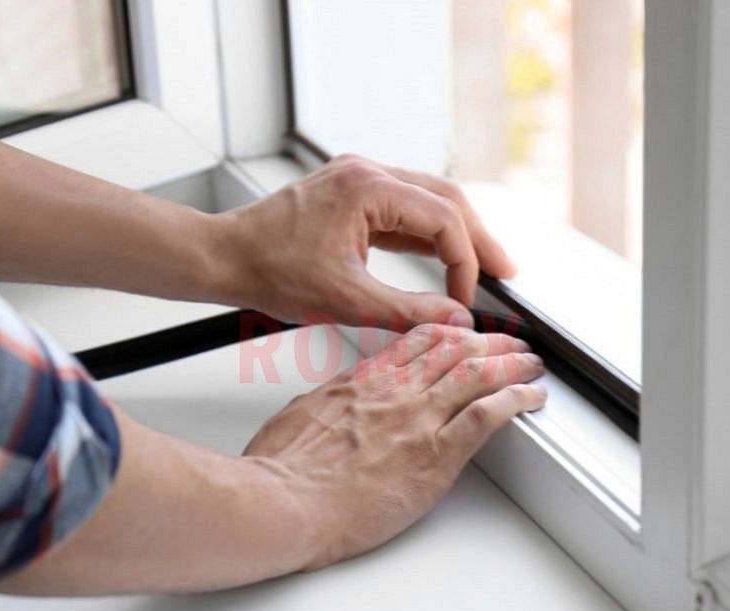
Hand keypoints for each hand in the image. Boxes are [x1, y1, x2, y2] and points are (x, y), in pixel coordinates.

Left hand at [220, 154, 515, 329]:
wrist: (224, 257)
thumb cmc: (269, 271)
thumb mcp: (345, 300)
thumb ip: (408, 310)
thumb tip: (455, 319)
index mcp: (367, 188)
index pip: (443, 219)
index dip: (465, 262)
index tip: (467, 299)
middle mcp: (367, 172)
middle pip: (445, 199)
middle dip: (477, 238)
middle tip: (505, 270)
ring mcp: (358, 179)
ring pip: (427, 200)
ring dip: (455, 234)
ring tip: (483, 265)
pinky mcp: (351, 193)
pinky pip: (402, 208)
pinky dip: (426, 233)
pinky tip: (441, 256)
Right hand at [242, 323, 545, 568]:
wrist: (283, 502)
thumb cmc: (282, 470)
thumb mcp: (301, 415)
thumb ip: (330, 404)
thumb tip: (336, 405)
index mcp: (363, 380)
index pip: (418, 342)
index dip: (450, 334)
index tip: (465, 334)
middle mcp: (395, 391)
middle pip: (455, 350)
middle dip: (490, 343)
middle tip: (510, 344)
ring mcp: (418, 419)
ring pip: (478, 373)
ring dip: (512, 365)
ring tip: (531, 365)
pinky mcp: (435, 454)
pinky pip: (487, 416)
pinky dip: (516, 400)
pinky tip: (531, 397)